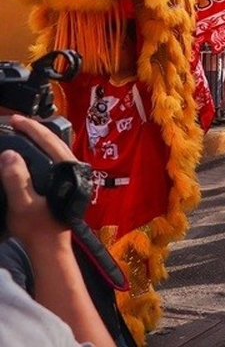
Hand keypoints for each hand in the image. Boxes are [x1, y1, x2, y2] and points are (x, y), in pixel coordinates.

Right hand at [1, 116, 75, 247]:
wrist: (51, 246)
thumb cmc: (37, 227)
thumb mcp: (22, 205)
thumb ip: (16, 180)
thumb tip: (10, 154)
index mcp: (67, 171)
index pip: (49, 141)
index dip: (31, 128)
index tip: (15, 119)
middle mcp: (74, 169)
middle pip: (55, 141)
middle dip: (35, 129)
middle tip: (16, 121)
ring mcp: (73, 175)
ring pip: (57, 149)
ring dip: (40, 139)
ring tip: (22, 131)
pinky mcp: (69, 182)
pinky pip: (56, 158)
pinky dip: (43, 150)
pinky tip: (31, 151)